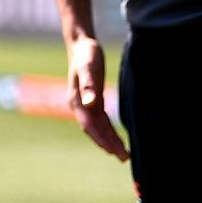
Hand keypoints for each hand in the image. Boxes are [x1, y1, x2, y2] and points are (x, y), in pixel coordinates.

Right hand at [66, 34, 126, 160]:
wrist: (81, 44)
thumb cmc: (86, 54)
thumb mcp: (88, 67)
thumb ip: (88, 85)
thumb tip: (90, 103)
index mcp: (77, 101)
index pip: (90, 126)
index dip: (102, 139)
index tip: (114, 151)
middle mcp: (80, 105)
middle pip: (94, 130)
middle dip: (108, 144)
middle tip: (124, 158)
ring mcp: (85, 104)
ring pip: (97, 127)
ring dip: (108, 140)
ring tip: (122, 153)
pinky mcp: (92, 100)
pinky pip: (100, 120)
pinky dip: (107, 130)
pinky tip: (115, 137)